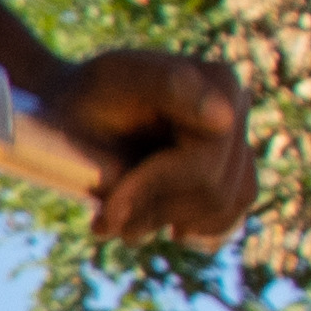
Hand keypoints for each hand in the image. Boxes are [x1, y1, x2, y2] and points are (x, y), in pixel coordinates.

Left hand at [53, 47, 255, 245]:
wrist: (74, 113)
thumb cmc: (89, 94)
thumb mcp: (113, 82)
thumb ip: (166, 86)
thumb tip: (224, 120)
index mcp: (219, 81)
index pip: (205, 161)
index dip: (153, 189)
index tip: (109, 212)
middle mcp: (236, 110)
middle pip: (215, 191)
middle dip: (155, 209)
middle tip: (108, 221)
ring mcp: (236, 143)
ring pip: (222, 208)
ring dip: (165, 221)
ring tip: (120, 223)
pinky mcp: (229, 172)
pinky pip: (230, 214)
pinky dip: (193, 228)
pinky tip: (160, 226)